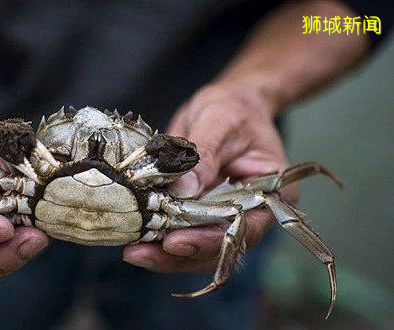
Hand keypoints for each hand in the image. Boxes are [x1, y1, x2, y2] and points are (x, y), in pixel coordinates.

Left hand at [123, 83, 295, 272]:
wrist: (226, 103)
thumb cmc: (233, 108)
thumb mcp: (219, 122)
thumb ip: (203, 155)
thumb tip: (183, 190)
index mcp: (272, 194)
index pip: (243, 229)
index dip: (208, 241)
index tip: (175, 242)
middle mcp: (250, 213)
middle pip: (216, 247)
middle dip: (177, 255)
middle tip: (141, 253)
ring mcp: (222, 215)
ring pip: (195, 247)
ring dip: (162, 253)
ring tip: (132, 250)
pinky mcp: (198, 212)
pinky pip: (179, 231)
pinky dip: (157, 237)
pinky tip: (134, 238)